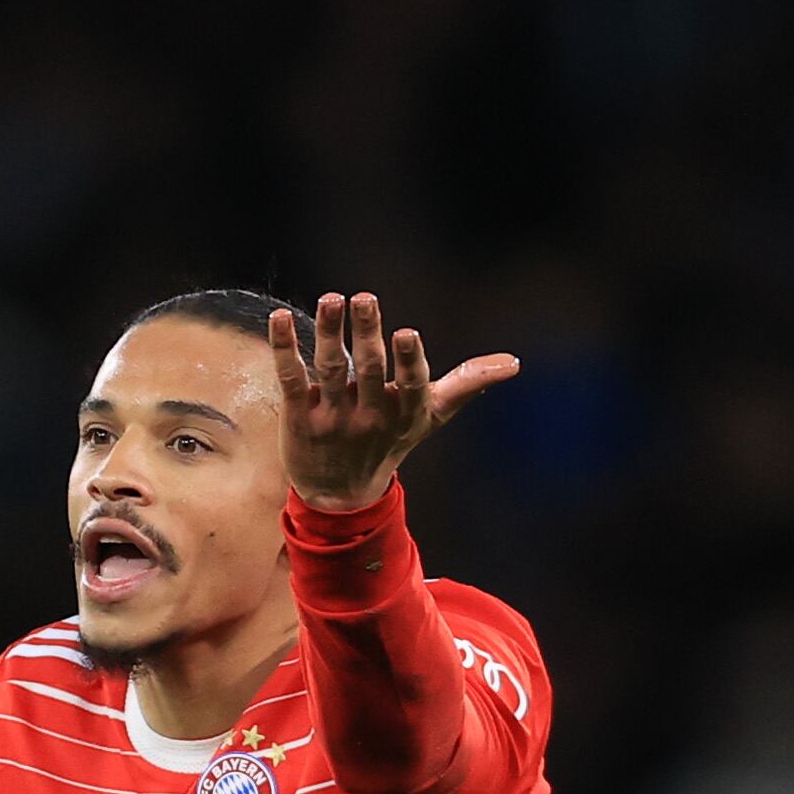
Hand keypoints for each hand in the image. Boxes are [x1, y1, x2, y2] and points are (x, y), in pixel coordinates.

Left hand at [269, 292, 517, 512]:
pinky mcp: (298, 418)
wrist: (338, 495)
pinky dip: (286, 349)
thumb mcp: (430, 417)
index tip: (407, 334)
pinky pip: (290, 380)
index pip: (410, 386)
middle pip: (368, 370)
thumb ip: (466, 385)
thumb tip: (513, 362)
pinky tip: (279, 319)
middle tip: (363, 298)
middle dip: (367, 333)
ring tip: (330, 300)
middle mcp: (368, 416)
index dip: (409, 361)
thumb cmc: (389, 443)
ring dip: (329, 333)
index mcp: (403, 413)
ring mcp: (332, 418)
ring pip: (330, 370)